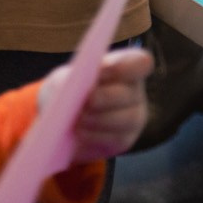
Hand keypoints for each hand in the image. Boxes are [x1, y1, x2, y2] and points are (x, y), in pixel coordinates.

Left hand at [39, 47, 153, 166]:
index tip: (101, 71)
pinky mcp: (124, 139)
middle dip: (106, 98)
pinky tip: (80, 133)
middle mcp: (134, 91)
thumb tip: (75, 84)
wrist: (61, 119)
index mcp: (126, 66)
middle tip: (87, 102)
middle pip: (129, 94)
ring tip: (78, 120)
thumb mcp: (66, 77)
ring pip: (126, 119)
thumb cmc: (66, 89)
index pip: (141, 63)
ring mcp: (133, 116)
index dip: (124, 67)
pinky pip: (116, 138)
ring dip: (99, 119)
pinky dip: (96, 136)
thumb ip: (72, 78)